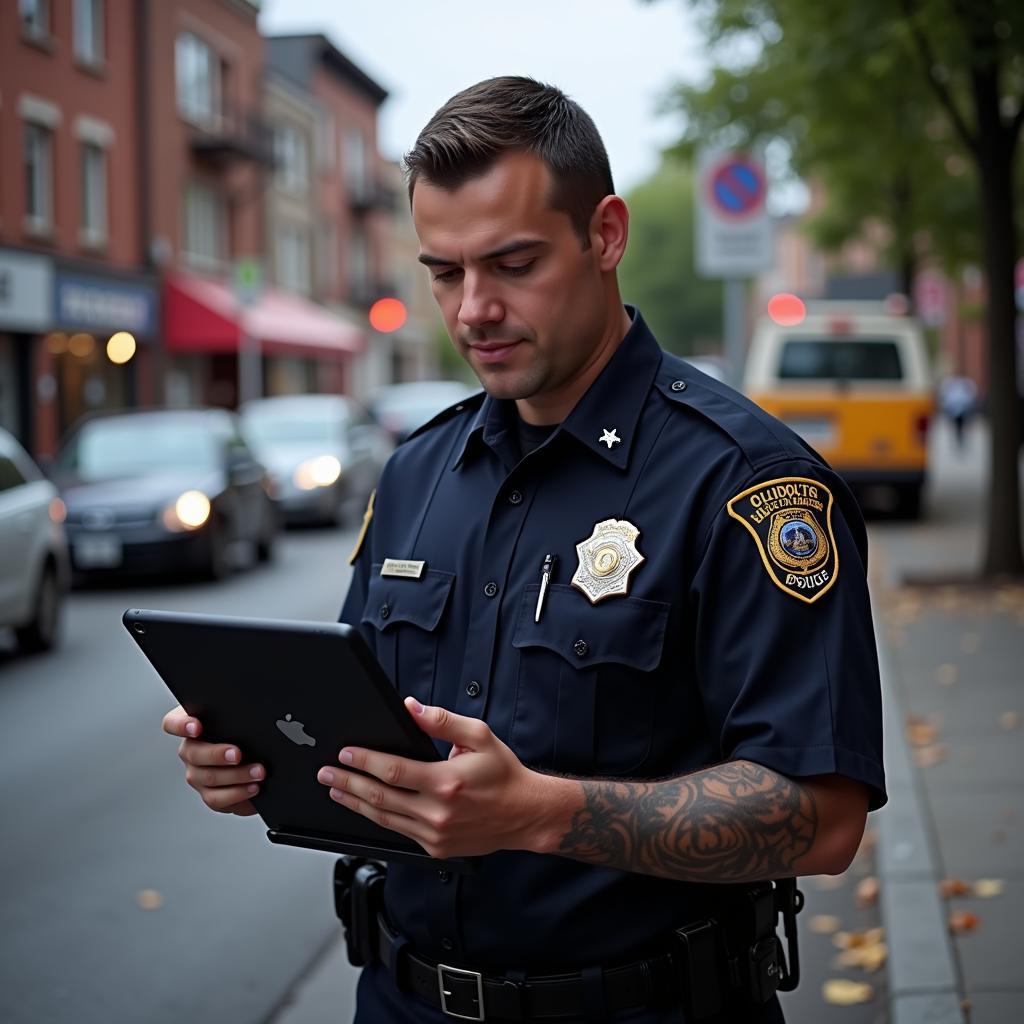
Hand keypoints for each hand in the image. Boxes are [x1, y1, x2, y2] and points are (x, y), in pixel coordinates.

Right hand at [162, 705, 263, 816]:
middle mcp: (190, 751)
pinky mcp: (210, 794)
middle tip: (238, 754)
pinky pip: (217, 799)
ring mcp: (198, 775)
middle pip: (193, 753)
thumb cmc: (249, 730)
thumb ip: (238, 713)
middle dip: (216, 754)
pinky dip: (237, 794)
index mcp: (193, 726)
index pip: (173, 723)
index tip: (196, 726)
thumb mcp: (243, 717)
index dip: (181, 725)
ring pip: (208, 777)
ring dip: (236, 776)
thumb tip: (252, 714)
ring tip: (258, 772)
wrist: (263, 755)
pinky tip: (254, 787)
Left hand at [316, 698, 569, 858]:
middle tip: (326, 774)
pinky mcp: (435, 848)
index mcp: (446, 782)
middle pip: (379, 797)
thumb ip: (441, 721)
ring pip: (383, 819)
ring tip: (335, 791)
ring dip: (355, 803)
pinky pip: (398, 832)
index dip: (364, 761)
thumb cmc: (503, 773)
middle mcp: (438, 812)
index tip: (345, 754)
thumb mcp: (478, 735)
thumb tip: (411, 708)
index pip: (392, 770)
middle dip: (347, 783)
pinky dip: (377, 818)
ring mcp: (435, 834)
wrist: (525, 814)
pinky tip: (365, 807)